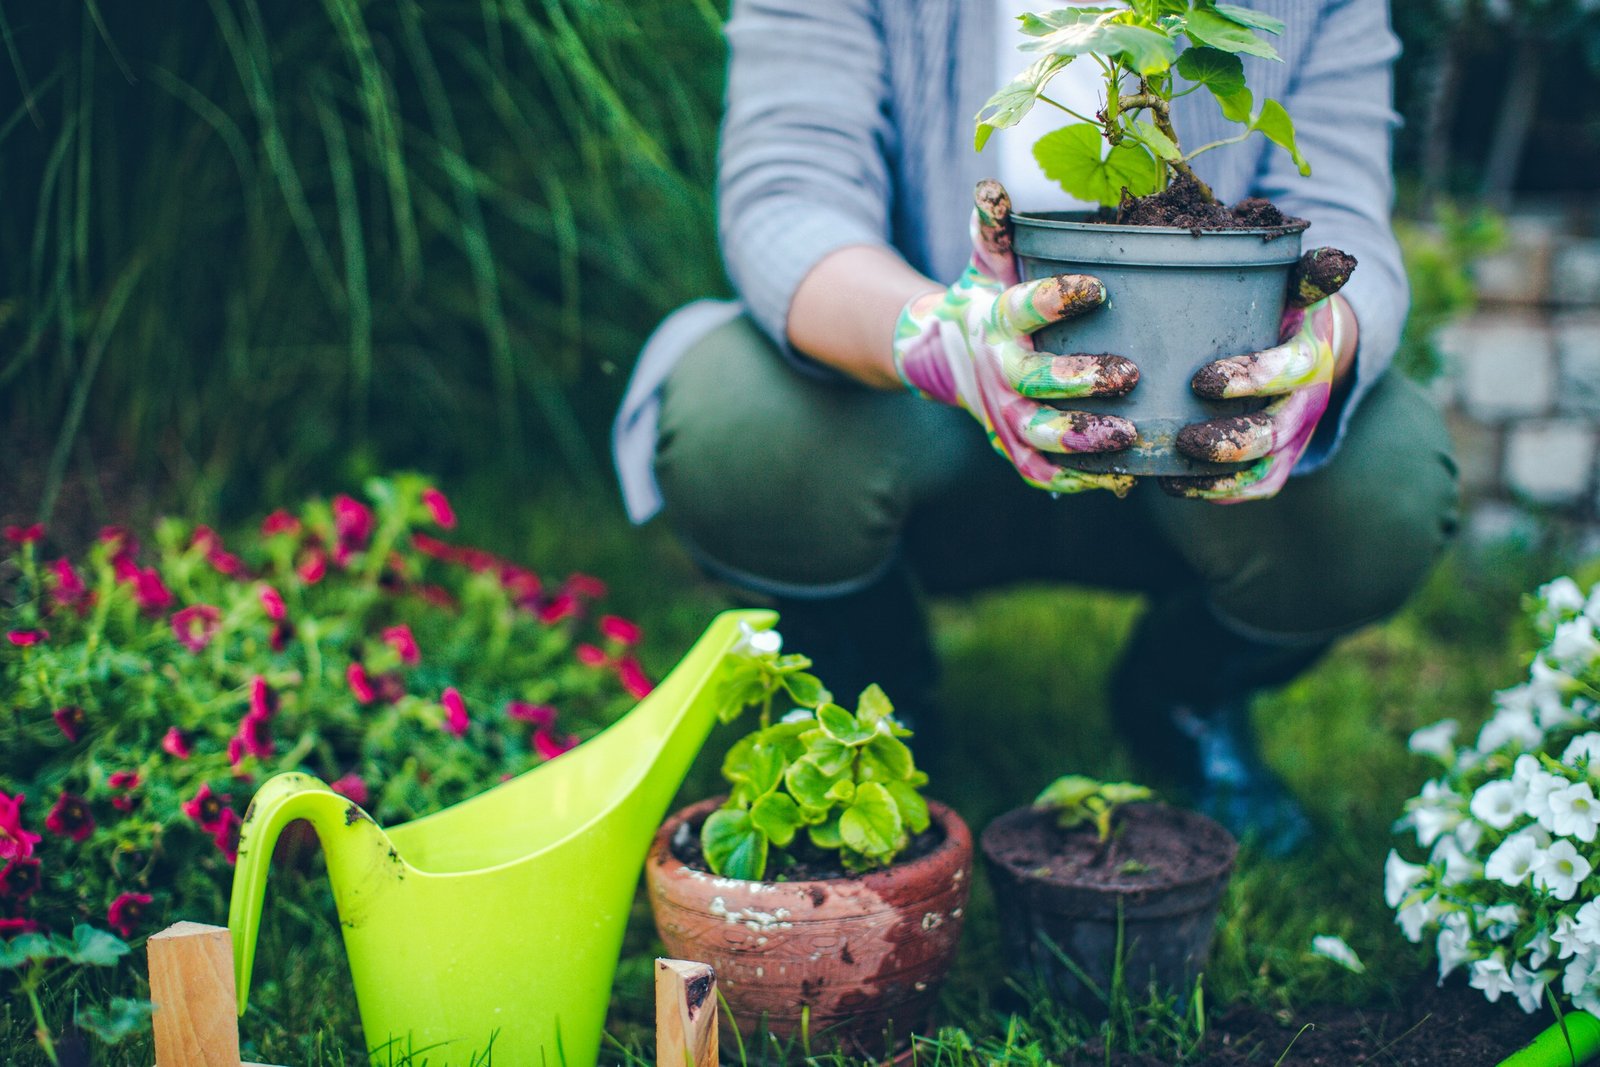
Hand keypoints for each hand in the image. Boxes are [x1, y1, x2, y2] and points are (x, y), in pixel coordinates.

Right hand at [892, 180, 1139, 495]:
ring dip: (1083, 438)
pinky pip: (1042, 471)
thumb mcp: (988, 263)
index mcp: (997, 321)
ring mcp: (1006, 415)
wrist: (943, 357)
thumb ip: (996, 228)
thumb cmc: (986, 300)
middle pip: (1034, 382)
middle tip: (1128, 373)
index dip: (1058, 299)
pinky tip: (1120, 478)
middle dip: (1079, 380)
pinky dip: (1076, 479)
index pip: (1024, 308)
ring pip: (1040, 435)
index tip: (1099, 287)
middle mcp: (999, 372)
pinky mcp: (1015, 447)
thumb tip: (992, 185)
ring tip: (1129, 433)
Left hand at [1161, 248, 1356, 502]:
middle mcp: (1307, 402)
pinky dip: (1217, 493)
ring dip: (1221, 476)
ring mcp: (1294, 437)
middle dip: (1231, 441)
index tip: (1202, 381)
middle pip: (1276, 433)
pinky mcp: (1278, 461)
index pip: (1291, 371)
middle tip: (1184, 439)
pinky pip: (1254, 488)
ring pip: (1265, 470)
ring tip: (1174, 469)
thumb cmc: (1284, 308)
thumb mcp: (1296, 286)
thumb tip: (1335, 260)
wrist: (1310, 344)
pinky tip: (1174, 486)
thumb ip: (1306, 274)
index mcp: (1311, 354)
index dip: (1252, 379)